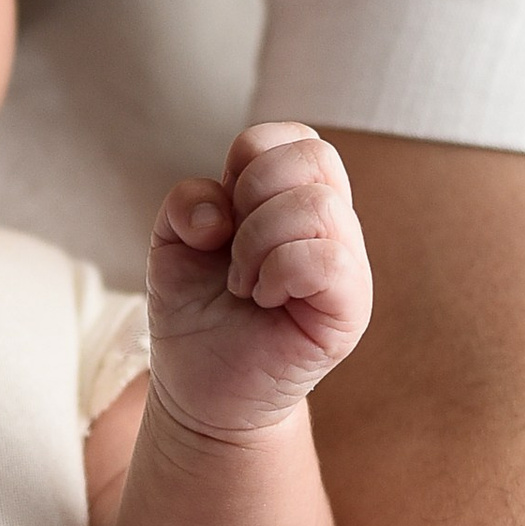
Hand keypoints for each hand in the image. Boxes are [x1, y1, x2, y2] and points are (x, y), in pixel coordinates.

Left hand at [147, 122, 372, 441]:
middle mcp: (332, 223)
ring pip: (319, 206)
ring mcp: (348, 265)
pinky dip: (279, 271)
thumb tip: (217, 211)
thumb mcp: (173, 244)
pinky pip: (329, 258)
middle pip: (315, 156)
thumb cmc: (196, 312)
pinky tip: (263, 298)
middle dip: (253, 195)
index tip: (223, 218)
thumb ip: (186, 204)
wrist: (201, 389)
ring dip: (257, 243)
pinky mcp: (351, 309)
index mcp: (296, 197)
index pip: (292, 136)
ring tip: (243, 284)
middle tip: (233, 251)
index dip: (246, 162)